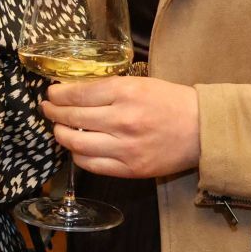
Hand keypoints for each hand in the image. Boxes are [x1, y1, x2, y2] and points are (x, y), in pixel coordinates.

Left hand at [40, 76, 199, 178]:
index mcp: (126, 93)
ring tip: (58, 128)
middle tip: (47, 109)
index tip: (51, 93)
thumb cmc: (172, 102)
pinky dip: (77, 155)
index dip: (57, 94)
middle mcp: (122, 120)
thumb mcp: (141, 83)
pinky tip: (76, 147)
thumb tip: (72, 90)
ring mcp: (125, 147)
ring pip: (76, 143)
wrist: (203, 130)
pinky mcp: (130, 169)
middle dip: (53, 113)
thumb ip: (108, 87)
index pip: (78, 94)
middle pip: (72, 118)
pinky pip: (91, 164)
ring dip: (60, 135)